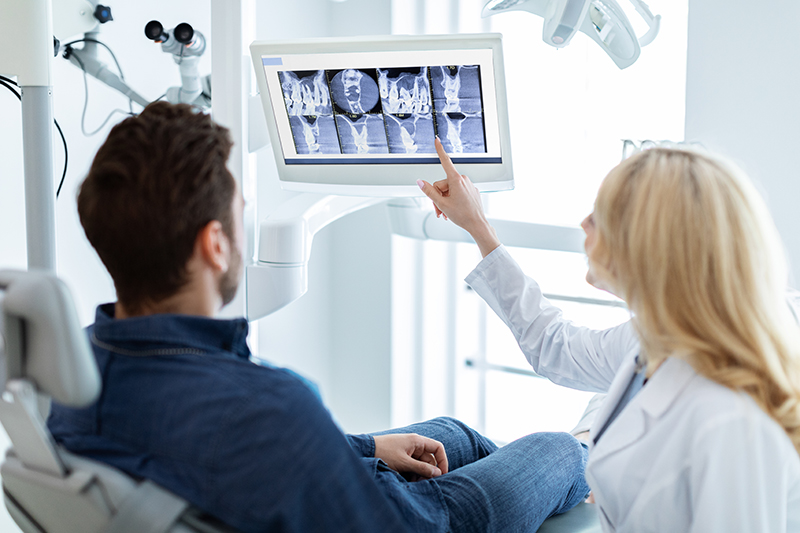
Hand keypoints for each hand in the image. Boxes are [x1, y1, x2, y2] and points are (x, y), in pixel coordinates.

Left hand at [373, 433, 448, 480]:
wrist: (364, 450)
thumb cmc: (383, 453)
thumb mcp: (403, 463)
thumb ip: (421, 468)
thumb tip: (438, 473)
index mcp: (417, 441)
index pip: (437, 448)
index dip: (442, 461)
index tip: (442, 474)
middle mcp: (414, 445)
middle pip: (429, 459)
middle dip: (428, 472)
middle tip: (423, 484)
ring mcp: (407, 451)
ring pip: (420, 464)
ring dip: (420, 475)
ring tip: (413, 483)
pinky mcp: (401, 457)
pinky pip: (412, 466)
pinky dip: (412, 474)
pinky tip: (407, 481)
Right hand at [417, 138, 500, 256]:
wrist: (477, 224)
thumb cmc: (463, 215)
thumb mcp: (442, 203)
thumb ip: (429, 191)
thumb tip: (420, 182)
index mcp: (456, 180)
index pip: (445, 161)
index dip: (439, 150)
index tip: (437, 140)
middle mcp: (463, 179)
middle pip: (442, 184)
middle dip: (438, 197)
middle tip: (438, 209)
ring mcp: (468, 185)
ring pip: (449, 190)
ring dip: (444, 200)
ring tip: (444, 213)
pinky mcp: (471, 191)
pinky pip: (458, 192)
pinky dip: (452, 201)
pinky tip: (453, 211)